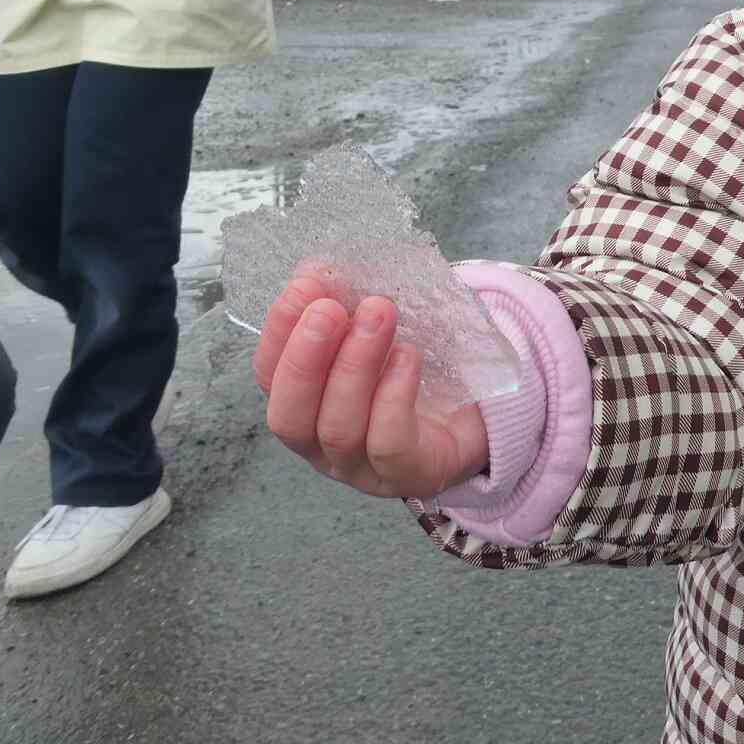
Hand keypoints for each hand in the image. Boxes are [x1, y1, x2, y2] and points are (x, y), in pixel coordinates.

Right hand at [255, 273, 488, 498]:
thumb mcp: (375, 333)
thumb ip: (347, 307)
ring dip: (355, 365)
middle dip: (306, 356)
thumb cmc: (412, 372)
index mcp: (304, 408)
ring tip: (380, 313)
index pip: (269, 378)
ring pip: (339, 427)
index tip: (304, 286)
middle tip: (331, 309)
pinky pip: (389, 443)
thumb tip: (322, 268)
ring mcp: (362, 469)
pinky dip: (394, 394)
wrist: (474, 417)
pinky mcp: (408, 475)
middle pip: (290, 415)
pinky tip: (409, 356)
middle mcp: (321, 447)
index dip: (279, 332)